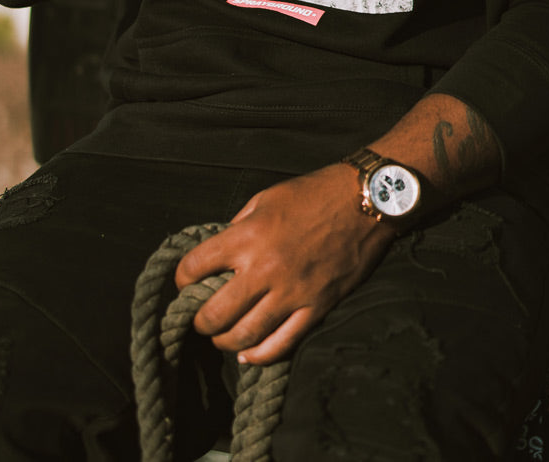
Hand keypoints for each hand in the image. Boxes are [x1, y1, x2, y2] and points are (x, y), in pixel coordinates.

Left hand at [174, 165, 394, 364]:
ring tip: (222, 336)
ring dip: (225, 341)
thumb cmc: (313, 193)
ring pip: (244, 335)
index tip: (186, 282)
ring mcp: (292, 292)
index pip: (195, 267)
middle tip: (200, 318)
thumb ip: (238, 226)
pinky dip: (259, 355)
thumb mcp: (266, 198)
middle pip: (215, 313)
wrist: (365, 200)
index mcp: (248, 235)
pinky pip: (281, 344)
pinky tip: (248, 353)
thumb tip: (219, 253)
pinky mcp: (316, 307)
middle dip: (200, 321)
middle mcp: (265, 267)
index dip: (183, 278)